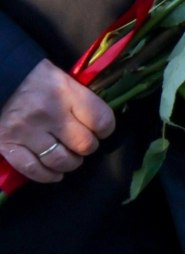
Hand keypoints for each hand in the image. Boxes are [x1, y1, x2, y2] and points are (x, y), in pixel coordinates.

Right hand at [0, 60, 115, 184]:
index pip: (101, 121)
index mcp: (65, 93)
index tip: (101, 130)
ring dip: (70, 163)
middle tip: (82, 144)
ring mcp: (26, 131)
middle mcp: (47, 114)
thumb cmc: (33, 78)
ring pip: (61, 160)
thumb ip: (80, 100)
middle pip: (84, 144)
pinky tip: (55, 173)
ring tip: (69, 158)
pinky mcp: (7, 144)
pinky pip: (33, 169)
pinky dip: (47, 175)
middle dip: (88, 147)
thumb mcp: (62, 79)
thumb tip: (99, 124)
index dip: (106, 129)